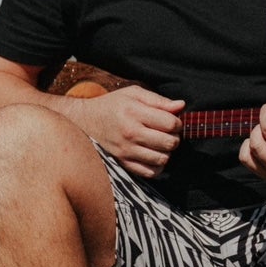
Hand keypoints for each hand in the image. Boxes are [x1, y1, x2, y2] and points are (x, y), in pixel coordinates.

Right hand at [63, 85, 183, 179]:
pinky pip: (150, 172)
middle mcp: (130, 133)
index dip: (177, 122)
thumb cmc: (112, 105)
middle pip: (169, 143)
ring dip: (166, 152)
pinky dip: (156, 166)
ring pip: (162, 159)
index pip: (170, 123)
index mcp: (134, 112)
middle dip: (175, 138)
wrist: (85, 121)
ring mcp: (126, 151)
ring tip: (160, 144)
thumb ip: (158, 100)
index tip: (172, 121)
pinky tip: (152, 155)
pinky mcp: (123, 163)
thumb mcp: (133, 94)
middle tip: (168, 133)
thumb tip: (181, 106)